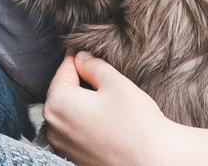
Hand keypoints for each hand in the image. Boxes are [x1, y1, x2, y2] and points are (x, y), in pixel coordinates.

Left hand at [43, 51, 172, 165]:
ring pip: (69, 112)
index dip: (79, 58)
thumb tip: (81, 58)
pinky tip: (106, 121)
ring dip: (82, 103)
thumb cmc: (135, 123)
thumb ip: (93, 66)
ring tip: (107, 101)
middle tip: (102, 77)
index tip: (88, 53)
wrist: (153, 162)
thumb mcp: (115, 83)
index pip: (64, 70)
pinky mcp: (74, 158)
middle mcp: (53, 127)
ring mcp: (62, 146)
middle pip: (63, 92)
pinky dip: (86, 122)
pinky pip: (75, 131)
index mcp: (58, 103)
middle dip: (79, 82)